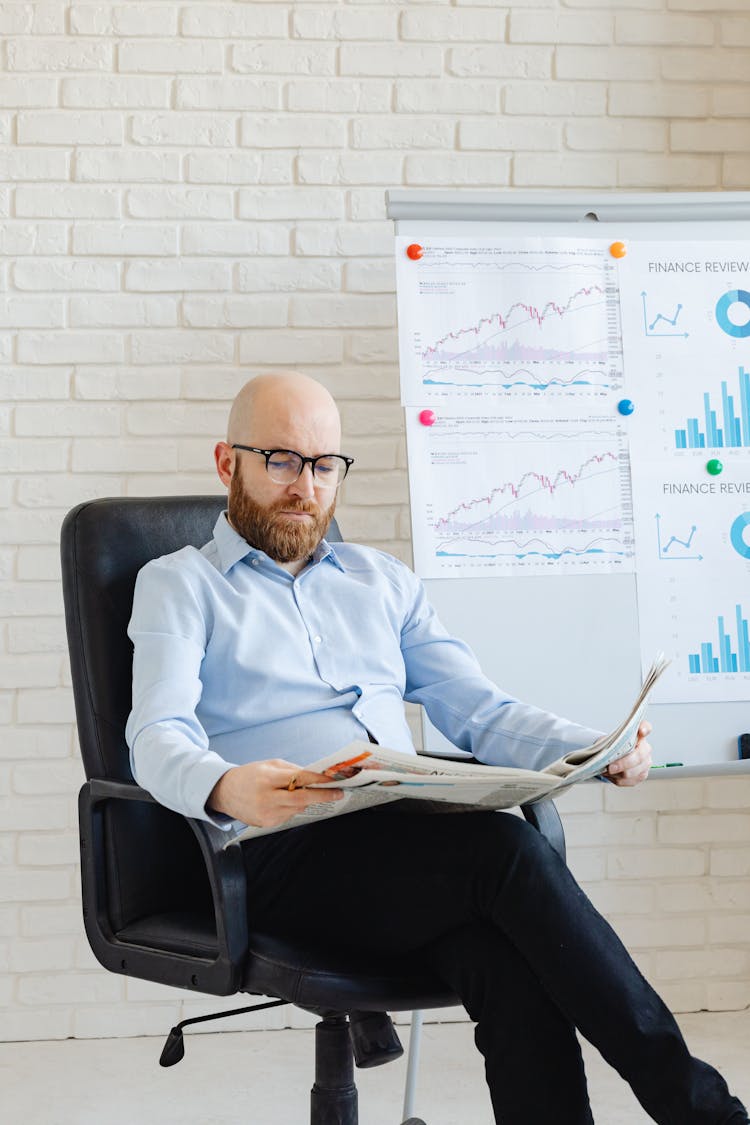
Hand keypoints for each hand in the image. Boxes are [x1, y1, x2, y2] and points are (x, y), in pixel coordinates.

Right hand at [207, 759, 342, 827]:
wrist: (224, 792)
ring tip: (300, 792)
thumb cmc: (250, 775)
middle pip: (301, 800)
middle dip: (322, 796)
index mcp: (267, 779)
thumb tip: (316, 776)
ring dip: (304, 801)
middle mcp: (266, 798)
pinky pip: (288, 815)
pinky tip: (282, 801)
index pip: (299, 780)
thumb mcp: (270, 765)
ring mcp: (266, 814)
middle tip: (338, 793)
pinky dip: (291, 808)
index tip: (334, 780)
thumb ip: (292, 770)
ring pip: (297, 808)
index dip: (318, 781)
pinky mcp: (266, 824)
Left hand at [605, 720, 651, 786]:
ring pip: (633, 772)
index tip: (641, 731)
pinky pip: (630, 781)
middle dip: (623, 764)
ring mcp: (646, 763)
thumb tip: (606, 754)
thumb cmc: (613, 746)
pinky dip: (618, 779)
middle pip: (638, 757)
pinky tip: (612, 776)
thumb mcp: (609, 740)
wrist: (614, 756)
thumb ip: (611, 743)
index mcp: (639, 735)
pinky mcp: (642, 775)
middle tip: (610, 767)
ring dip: (617, 774)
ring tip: (606, 771)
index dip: (644, 729)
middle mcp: (646, 748)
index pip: (646, 727)